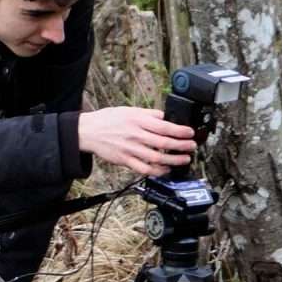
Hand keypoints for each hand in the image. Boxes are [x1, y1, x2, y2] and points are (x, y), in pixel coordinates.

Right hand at [77, 107, 197, 175]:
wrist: (89, 131)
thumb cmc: (109, 119)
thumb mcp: (130, 110)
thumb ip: (149, 114)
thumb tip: (165, 117)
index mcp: (138, 120)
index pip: (164, 126)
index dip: (180, 131)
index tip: (190, 133)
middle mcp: (136, 135)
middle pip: (163, 143)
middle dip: (181, 146)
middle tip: (192, 147)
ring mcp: (130, 149)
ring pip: (156, 158)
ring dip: (173, 160)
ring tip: (184, 159)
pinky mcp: (125, 160)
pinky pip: (144, 169)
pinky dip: (157, 170)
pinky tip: (165, 169)